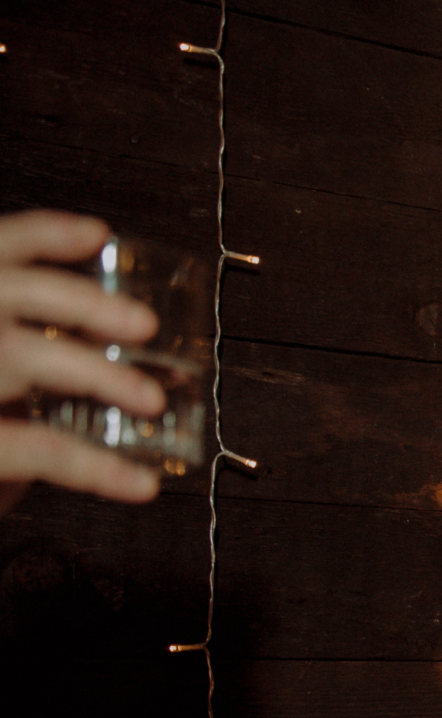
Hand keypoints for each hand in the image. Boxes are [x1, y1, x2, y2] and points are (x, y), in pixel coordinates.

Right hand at [0, 211, 165, 513]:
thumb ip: (12, 378)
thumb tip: (82, 373)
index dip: (41, 234)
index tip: (98, 233)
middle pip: (5, 288)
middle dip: (82, 301)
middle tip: (144, 324)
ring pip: (23, 356)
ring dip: (98, 372)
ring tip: (150, 399)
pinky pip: (38, 449)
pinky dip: (96, 469)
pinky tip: (138, 485)